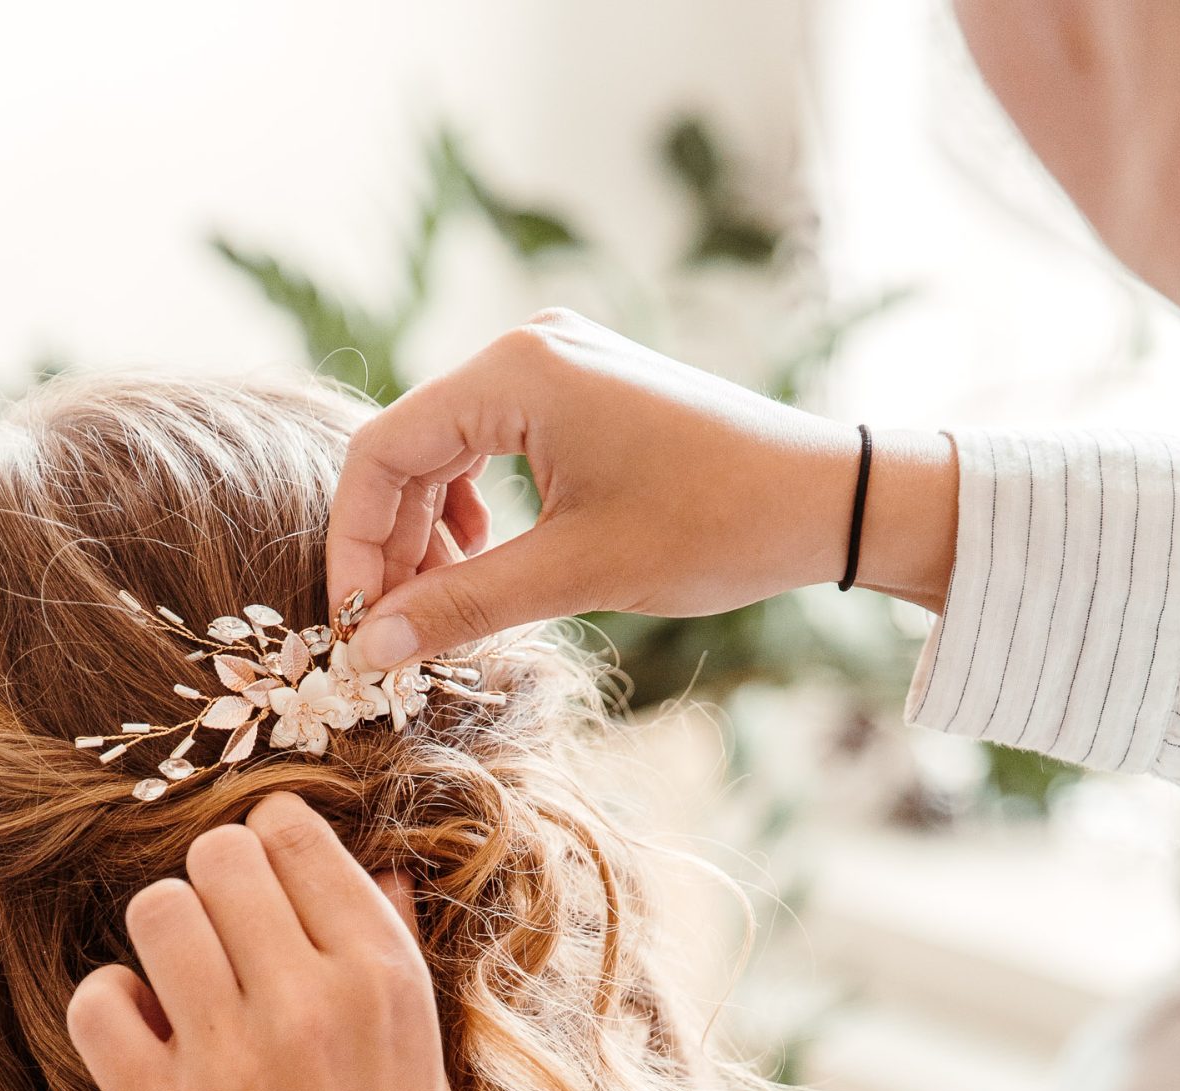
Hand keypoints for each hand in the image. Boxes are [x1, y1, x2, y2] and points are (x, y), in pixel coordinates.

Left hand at [66, 795, 483, 1090]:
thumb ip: (391, 945)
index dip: (268, 848)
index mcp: (382, 975)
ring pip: (156, 911)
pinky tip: (149, 1042)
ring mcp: (233, 1058)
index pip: (290, 831)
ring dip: (165, 944)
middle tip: (227, 947)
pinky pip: (98, 1002)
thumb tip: (373, 864)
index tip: (268, 892)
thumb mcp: (426, 1048)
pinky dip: (112, 1011)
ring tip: (190, 996)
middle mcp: (309, 1001)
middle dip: (215, 890)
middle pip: (216, 857)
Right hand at [328, 309, 959, 669]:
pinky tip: (486, 561)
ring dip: (430, 535)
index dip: (355, 546)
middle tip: (394, 633)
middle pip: (407, 450)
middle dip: (391, 546)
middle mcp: (527, 351)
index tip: (356, 627)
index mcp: (517, 373)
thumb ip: (464, 607)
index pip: (382, 452)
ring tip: (441, 608)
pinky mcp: (583, 392)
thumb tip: (372, 651)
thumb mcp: (576, 575)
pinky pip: (492, 447)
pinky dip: (473, 511)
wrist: (825, 498)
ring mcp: (557, 366)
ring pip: (446, 453)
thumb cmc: (714, 526)